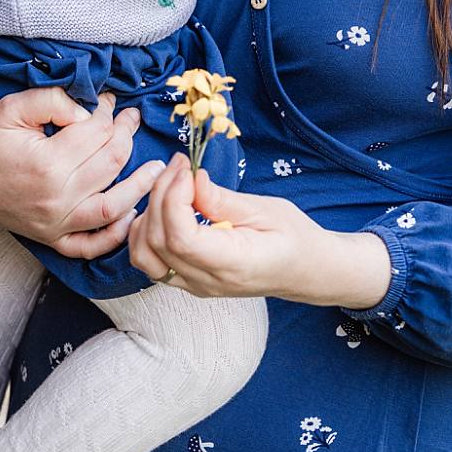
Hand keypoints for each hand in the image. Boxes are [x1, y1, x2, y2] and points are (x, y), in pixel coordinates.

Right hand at [0, 90, 159, 256]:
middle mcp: (57, 198)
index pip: (96, 133)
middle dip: (126, 136)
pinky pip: (90, 245)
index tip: (110, 100)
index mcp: (47, 163)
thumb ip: (52, 101)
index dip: (108, 112)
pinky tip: (130, 215)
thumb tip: (88, 111)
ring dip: (139, 185)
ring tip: (157, 169)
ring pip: (113, 206)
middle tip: (130, 119)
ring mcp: (56, 223)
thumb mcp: (11, 107)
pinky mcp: (51, 238)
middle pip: (110, 164)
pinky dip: (114, 235)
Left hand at [127, 155, 390, 307]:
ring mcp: (194, 286)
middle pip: (157, 242)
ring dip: (147, 214)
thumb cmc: (294, 237)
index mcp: (233, 265)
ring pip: (144, 255)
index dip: (173, 199)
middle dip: (159, 195)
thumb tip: (188, 178)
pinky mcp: (187, 280)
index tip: (185, 169)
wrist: (306, 269)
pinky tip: (163, 206)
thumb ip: (221, 199)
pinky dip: (145, 231)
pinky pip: (149, 260)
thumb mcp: (265, 210)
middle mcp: (208, 282)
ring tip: (170, 184)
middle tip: (178, 165)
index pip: (181, 239)